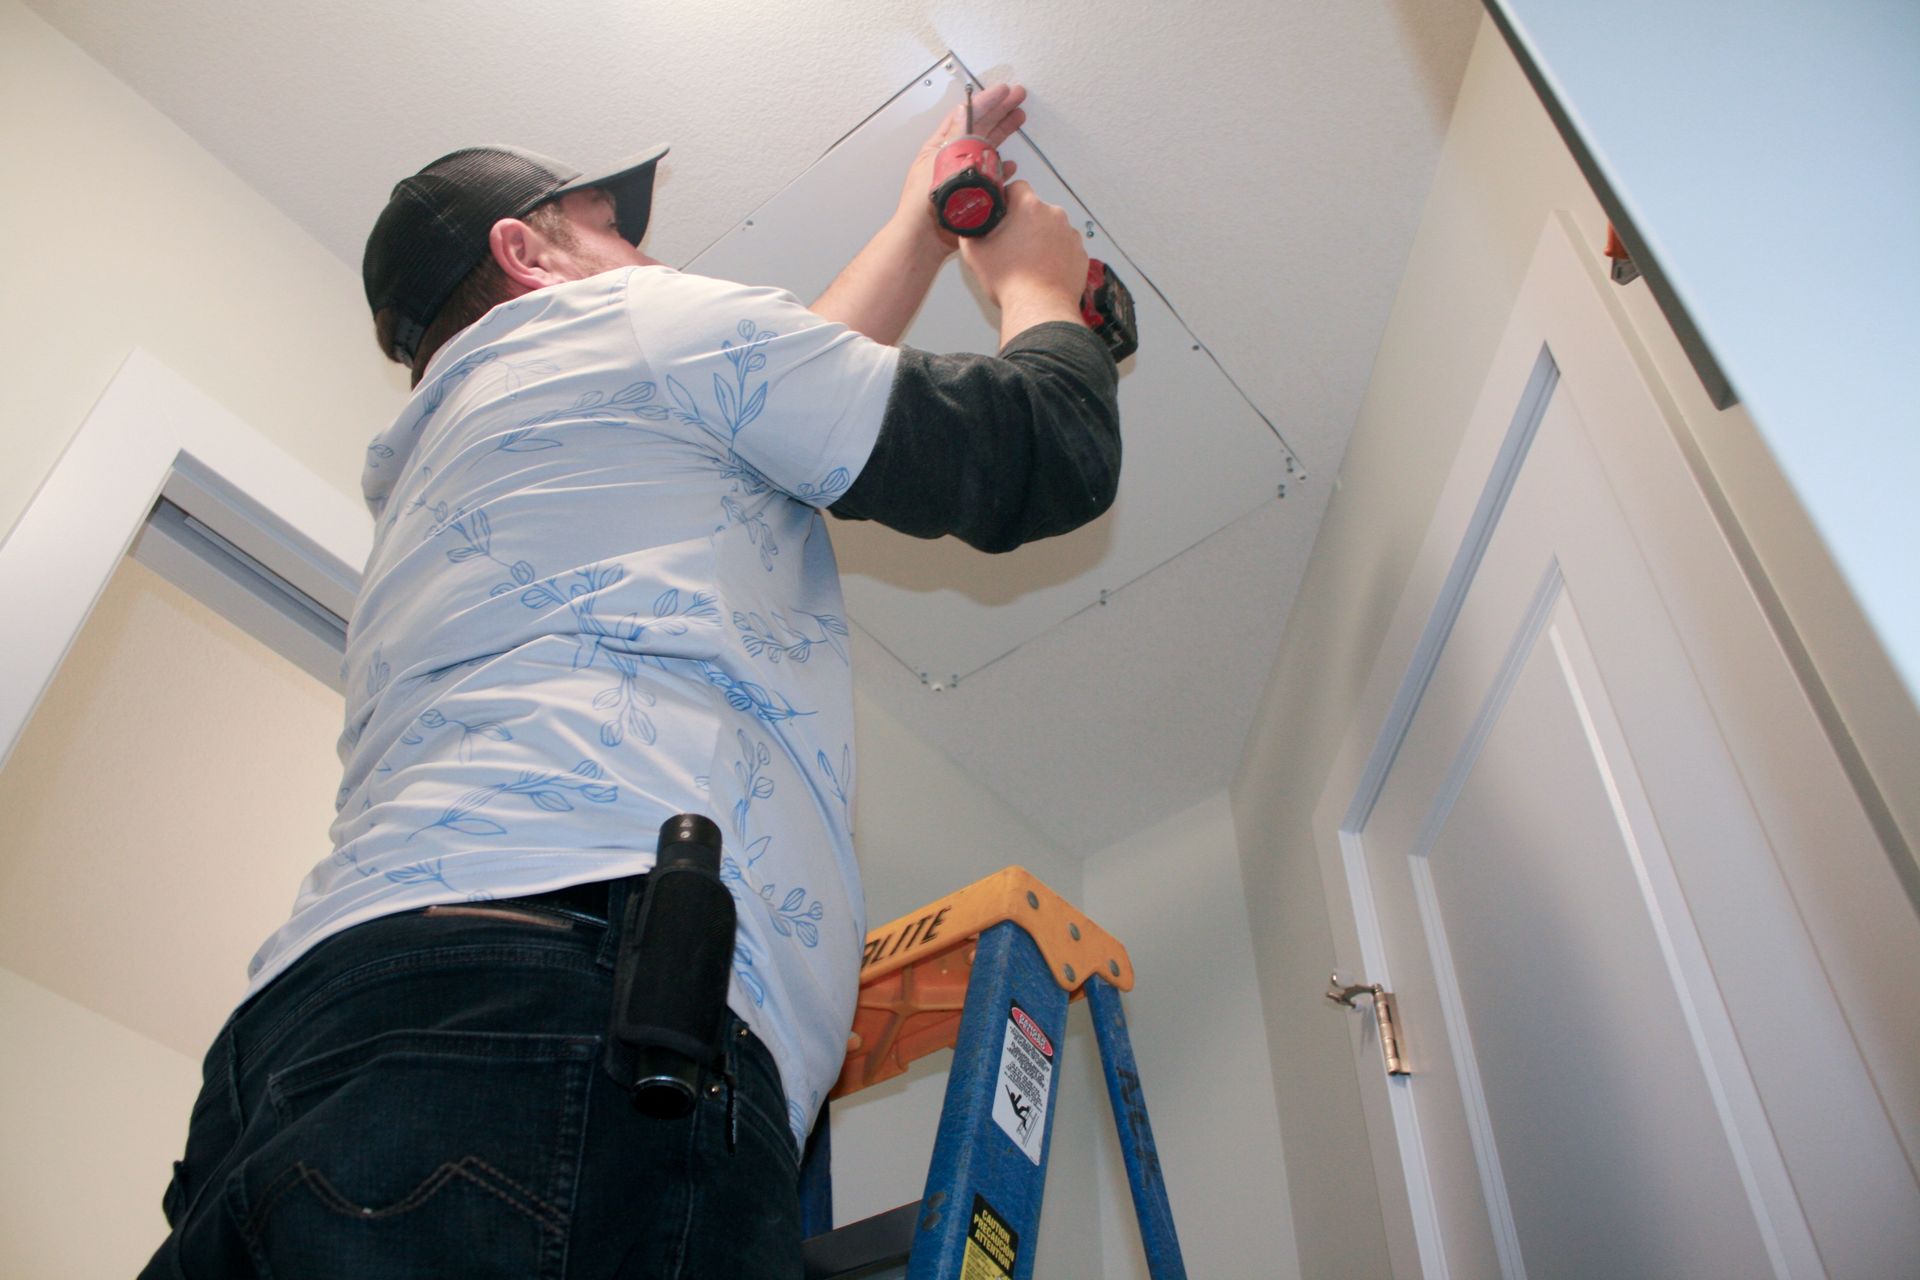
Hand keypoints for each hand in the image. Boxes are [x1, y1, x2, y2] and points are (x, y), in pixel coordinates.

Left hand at [895, 82, 1027, 254]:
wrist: (925, 238)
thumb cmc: (922, 204)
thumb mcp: (939, 162)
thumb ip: (955, 137)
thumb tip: (964, 110)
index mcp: (942, 146)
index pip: (967, 116)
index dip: (986, 101)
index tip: (1003, 90)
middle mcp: (955, 158)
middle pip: (981, 127)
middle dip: (1000, 109)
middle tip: (1018, 96)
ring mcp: (965, 175)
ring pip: (988, 147)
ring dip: (1004, 131)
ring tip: (1018, 117)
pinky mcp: (974, 194)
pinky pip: (992, 177)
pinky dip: (1003, 169)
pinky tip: (1011, 164)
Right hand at [959, 181, 1087, 320]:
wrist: (1040, 309)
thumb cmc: (1011, 282)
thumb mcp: (975, 254)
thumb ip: (970, 232)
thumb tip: (970, 227)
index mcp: (1029, 207)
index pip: (1017, 187)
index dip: (1007, 199)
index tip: (1001, 214)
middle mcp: (1054, 215)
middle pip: (1036, 210)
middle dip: (1025, 223)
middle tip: (1012, 245)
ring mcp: (1071, 235)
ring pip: (1052, 229)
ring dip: (1042, 239)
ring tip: (1029, 263)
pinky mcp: (1081, 255)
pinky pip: (1066, 249)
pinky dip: (1056, 256)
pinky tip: (1044, 271)